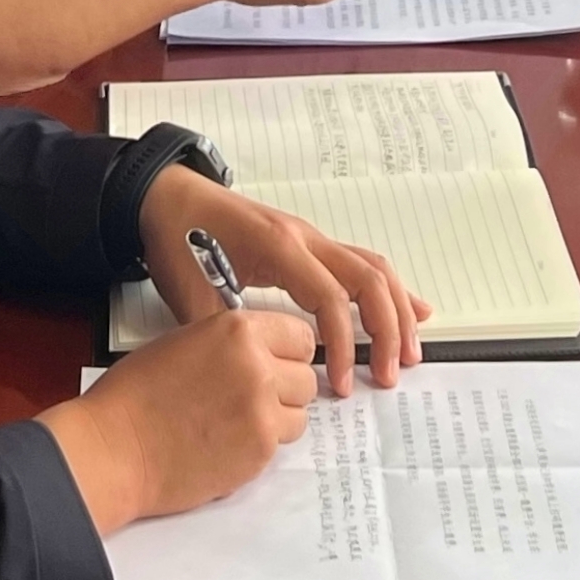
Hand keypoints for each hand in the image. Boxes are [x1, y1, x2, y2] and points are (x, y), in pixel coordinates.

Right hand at [42, 305, 313, 534]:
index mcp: (237, 330)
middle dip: (285, 389)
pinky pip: (281, 445)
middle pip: (305, 376)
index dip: (289, 353)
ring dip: (277, 420)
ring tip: (236, 425)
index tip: (279, 365)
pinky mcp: (260, 451)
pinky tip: (226, 444)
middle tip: (252, 401)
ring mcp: (262, 410)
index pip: (300, 335)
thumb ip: (231, 345)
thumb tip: (262, 355)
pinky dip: (260, 447)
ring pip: (300, 414)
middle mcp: (257, 365)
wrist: (114, 448)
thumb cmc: (135, 396)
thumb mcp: (185, 343)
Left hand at [139, 166, 424, 396]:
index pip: (329, 298)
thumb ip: (219, 330)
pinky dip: (389, 289)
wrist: (167, 195)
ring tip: (410, 352)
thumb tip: (246, 372)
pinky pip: (361, 263)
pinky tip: (412, 310)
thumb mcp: (187, 289)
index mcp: (278, 246)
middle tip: (390, 376)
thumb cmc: (176, 234)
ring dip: (397, 310)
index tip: (339, 385)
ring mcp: (310, 238)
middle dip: (387, 330)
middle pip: (368, 278)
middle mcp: (304, 237)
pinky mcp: (309, 245)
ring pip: (373, 268)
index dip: (342, 345)